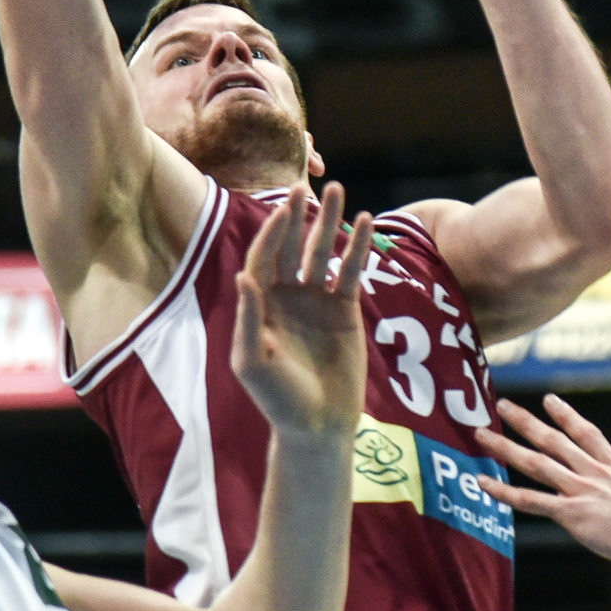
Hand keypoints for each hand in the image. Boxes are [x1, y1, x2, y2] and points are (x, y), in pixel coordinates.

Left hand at [230, 183, 372, 440]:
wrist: (318, 425)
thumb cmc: (277, 399)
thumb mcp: (253, 363)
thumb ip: (249, 320)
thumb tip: (244, 277)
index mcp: (260, 303)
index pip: (264, 258)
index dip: (272, 234)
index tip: (284, 210)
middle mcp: (286, 295)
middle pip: (291, 246)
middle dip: (297, 217)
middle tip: (305, 186)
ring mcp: (316, 300)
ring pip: (322, 251)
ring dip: (328, 222)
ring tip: (337, 189)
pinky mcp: (345, 309)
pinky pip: (351, 270)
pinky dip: (358, 246)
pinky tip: (366, 220)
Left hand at [475, 394, 610, 566]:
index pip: (587, 434)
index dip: (567, 416)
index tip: (550, 400)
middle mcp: (593, 473)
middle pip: (553, 440)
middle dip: (526, 421)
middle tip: (503, 405)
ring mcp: (580, 490)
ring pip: (535, 462)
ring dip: (505, 447)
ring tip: (482, 434)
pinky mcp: (571, 512)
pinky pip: (530, 499)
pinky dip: (504, 491)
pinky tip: (484, 484)